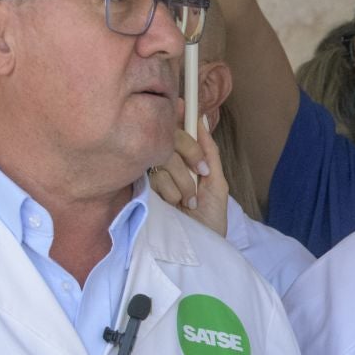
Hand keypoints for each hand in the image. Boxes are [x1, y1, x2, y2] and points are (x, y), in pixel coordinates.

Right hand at [148, 110, 228, 236]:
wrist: (202, 248)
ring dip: (180, 182)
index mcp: (180, 163)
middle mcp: (162, 168)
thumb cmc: (209, 219)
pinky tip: (174, 205)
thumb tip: (202, 119)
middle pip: (167, 140)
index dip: (178, 118)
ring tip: (188, 202)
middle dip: (188, 154)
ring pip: (161, 160)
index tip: (183, 106)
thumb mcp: (215, 183)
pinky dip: (169, 191)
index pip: (174, 133)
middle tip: (201, 175)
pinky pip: (152, 177)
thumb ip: (208, 152)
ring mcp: (150, 180)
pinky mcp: (139, 194)